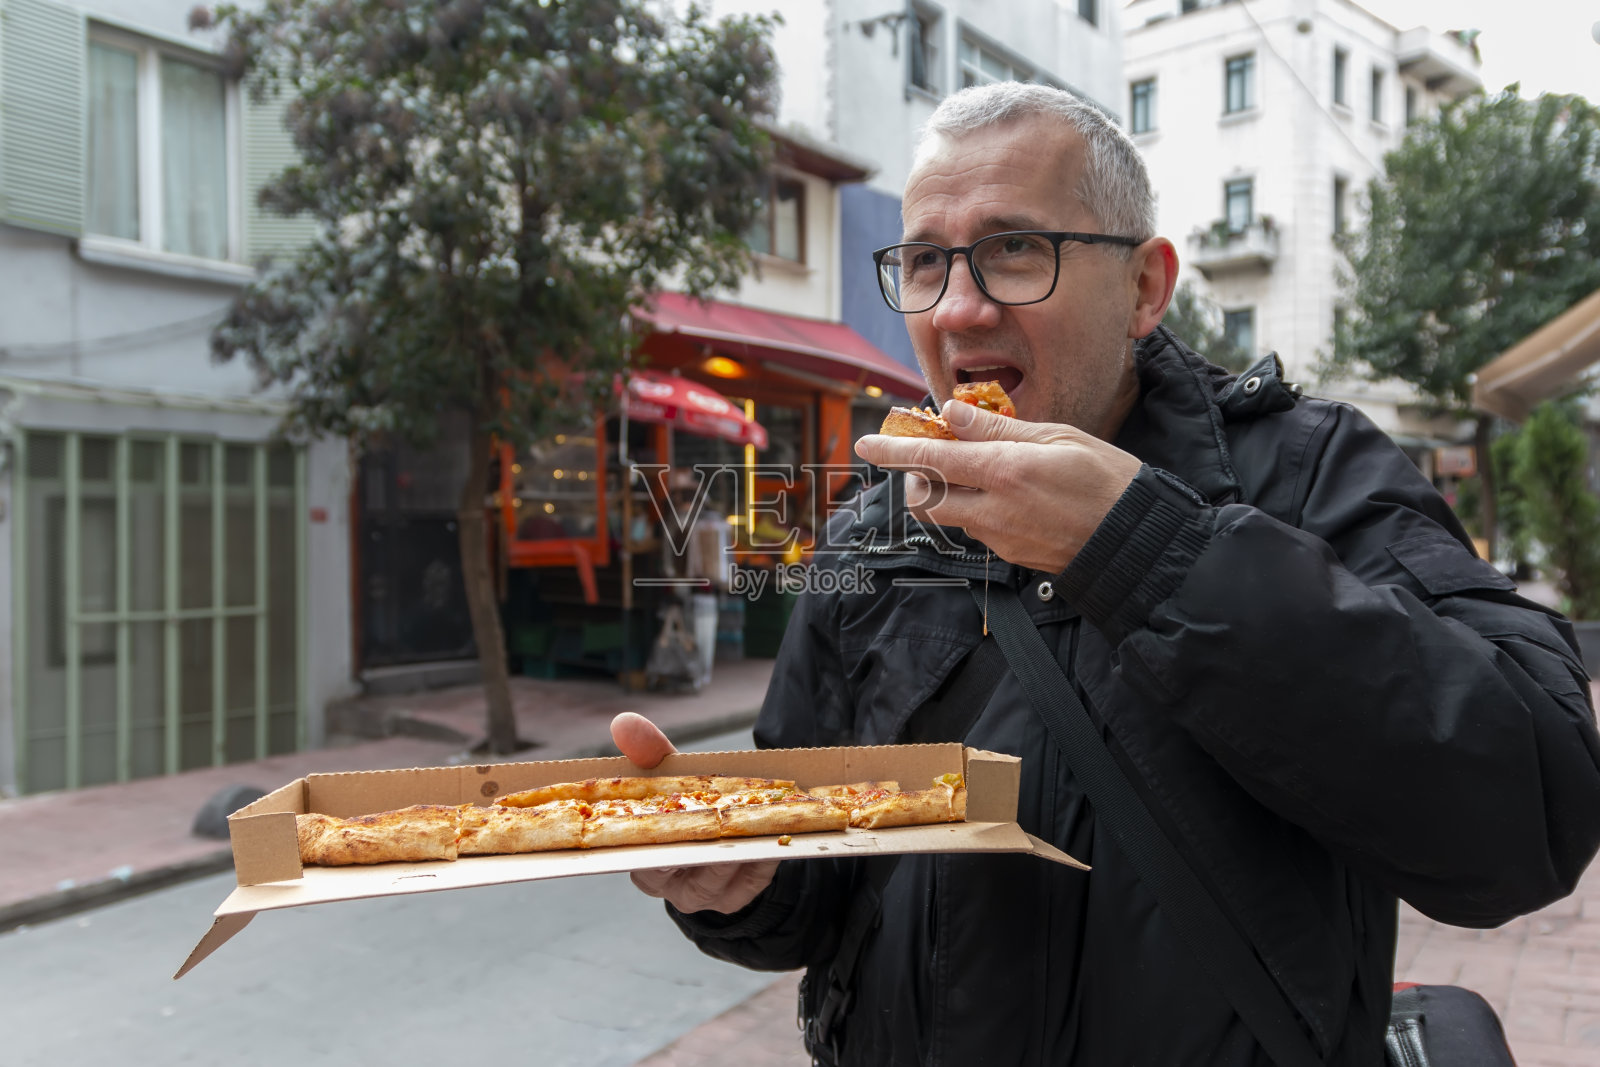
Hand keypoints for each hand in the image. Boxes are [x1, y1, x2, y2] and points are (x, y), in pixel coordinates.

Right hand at [610, 712, 778, 913]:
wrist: (724, 844)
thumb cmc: (687, 810)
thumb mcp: (670, 783)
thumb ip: (649, 754)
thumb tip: (622, 721)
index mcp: (644, 863)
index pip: (641, 857)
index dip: (655, 836)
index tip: (672, 812)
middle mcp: (670, 887)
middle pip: (684, 864)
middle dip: (701, 836)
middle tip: (718, 812)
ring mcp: (706, 896)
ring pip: (720, 869)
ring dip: (737, 839)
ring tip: (752, 813)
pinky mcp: (739, 897)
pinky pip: (752, 875)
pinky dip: (762, 849)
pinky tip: (774, 828)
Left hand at [853, 400, 1141, 573]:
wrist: (1135, 540)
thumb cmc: (1107, 479)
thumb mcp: (1056, 438)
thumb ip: (996, 428)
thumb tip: (951, 413)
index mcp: (1003, 470)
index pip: (929, 459)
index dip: (892, 451)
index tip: (866, 444)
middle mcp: (992, 509)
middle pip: (923, 499)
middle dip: (913, 478)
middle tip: (929, 456)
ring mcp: (998, 537)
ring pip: (949, 515)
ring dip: (948, 493)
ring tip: (979, 470)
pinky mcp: (1009, 555)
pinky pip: (977, 529)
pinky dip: (977, 508)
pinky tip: (1009, 494)